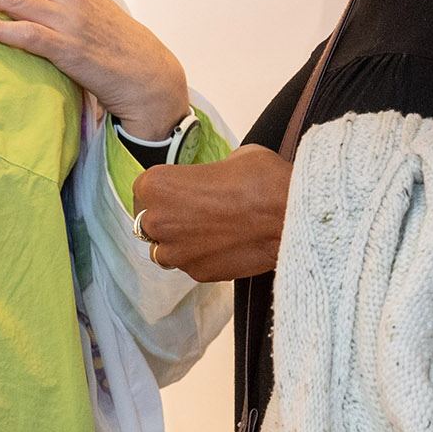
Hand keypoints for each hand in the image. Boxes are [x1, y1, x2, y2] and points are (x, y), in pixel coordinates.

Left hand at [130, 146, 289, 280]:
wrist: (289, 216)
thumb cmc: (261, 179)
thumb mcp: (232, 157)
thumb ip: (210, 171)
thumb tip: (217, 178)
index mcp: (156, 185)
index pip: (143, 190)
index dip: (164, 190)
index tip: (182, 191)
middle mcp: (157, 221)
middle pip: (150, 223)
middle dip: (169, 218)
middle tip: (199, 212)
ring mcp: (176, 252)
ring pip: (164, 250)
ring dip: (180, 243)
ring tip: (209, 233)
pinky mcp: (198, 273)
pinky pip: (191, 265)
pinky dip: (202, 258)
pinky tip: (225, 246)